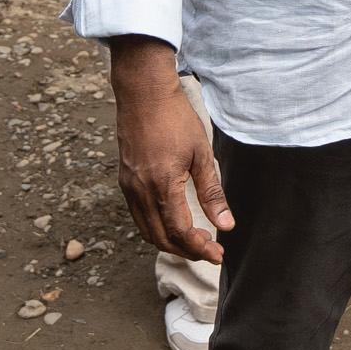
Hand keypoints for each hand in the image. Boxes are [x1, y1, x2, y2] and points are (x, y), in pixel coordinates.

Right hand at [108, 49, 231, 261]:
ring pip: (147, 231)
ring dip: (170, 243)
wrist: (143, 94)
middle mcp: (141, 191)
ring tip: (194, 242)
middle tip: (210, 252)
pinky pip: (138, 216)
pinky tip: (172, 223)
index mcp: (163, 185)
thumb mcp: (201, 154)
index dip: (200, 249)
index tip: (219, 255)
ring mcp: (129, 187)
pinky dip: (155, 229)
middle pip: (161, 238)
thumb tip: (226, 225)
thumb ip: (212, 193)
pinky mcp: (124, 181)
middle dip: (187, 251)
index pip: (181, 232)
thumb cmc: (175, 118)